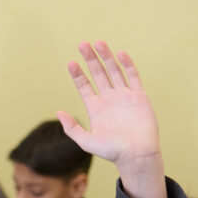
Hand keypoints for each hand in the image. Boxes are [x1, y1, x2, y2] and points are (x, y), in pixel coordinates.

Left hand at [58, 41, 165, 197]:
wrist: (136, 154)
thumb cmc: (111, 151)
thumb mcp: (86, 141)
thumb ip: (72, 127)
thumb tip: (58, 112)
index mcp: (95, 108)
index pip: (84, 86)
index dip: (77, 74)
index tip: (70, 62)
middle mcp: (109, 99)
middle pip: (98, 74)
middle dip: (90, 59)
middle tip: (82, 44)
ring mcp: (124, 96)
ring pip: (114, 71)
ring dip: (106, 57)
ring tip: (98, 43)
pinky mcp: (139, 96)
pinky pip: (133, 76)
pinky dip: (127, 65)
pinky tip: (119, 53)